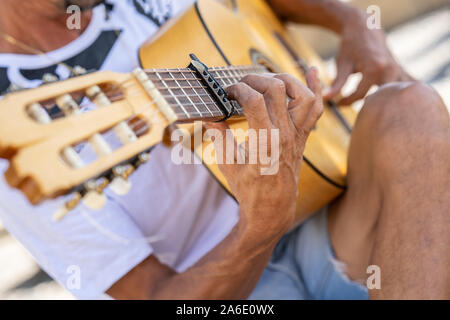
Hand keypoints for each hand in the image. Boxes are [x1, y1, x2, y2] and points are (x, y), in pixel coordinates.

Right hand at [206, 68, 322, 238]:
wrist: (273, 208)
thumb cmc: (249, 189)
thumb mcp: (228, 164)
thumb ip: (219, 138)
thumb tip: (209, 118)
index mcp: (264, 142)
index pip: (254, 100)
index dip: (238, 90)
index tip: (227, 93)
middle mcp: (284, 134)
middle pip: (277, 89)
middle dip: (255, 79)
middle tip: (241, 86)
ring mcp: (297, 134)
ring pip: (303, 95)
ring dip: (286, 80)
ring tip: (268, 80)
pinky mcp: (302, 136)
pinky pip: (316, 109)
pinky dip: (316, 88)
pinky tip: (310, 71)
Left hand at [324, 17, 414, 104]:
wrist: (365, 28)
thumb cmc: (350, 47)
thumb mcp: (342, 65)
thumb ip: (337, 84)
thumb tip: (326, 99)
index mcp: (374, 68)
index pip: (360, 95)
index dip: (347, 102)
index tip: (338, 104)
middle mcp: (390, 70)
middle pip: (383, 99)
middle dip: (371, 108)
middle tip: (359, 111)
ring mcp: (399, 70)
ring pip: (398, 95)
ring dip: (388, 104)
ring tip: (375, 108)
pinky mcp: (402, 71)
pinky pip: (407, 87)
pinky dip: (402, 96)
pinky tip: (398, 104)